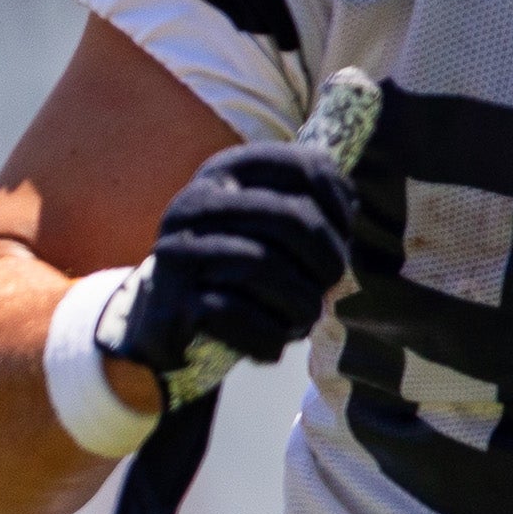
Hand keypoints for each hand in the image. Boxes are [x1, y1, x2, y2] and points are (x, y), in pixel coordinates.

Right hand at [112, 138, 359, 385]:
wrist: (164, 324)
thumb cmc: (231, 272)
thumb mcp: (263, 227)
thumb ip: (303, 205)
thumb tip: (349, 201)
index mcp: (223, 172)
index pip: (304, 167)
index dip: (339, 205)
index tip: (344, 236)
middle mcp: (195, 202)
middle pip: (292, 217)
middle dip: (328, 259)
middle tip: (331, 285)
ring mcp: (177, 250)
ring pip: (264, 265)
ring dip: (302, 304)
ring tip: (306, 320)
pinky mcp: (168, 298)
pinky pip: (234, 312)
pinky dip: (268, 335)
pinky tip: (275, 346)